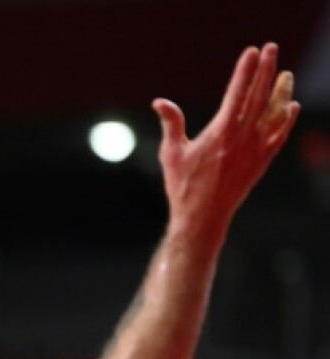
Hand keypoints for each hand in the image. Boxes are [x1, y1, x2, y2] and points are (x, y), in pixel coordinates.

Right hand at [154, 43, 297, 240]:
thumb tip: (159, 102)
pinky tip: (291, 107)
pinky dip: (286, 120)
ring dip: (281, 91)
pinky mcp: (261, 161)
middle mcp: (242, 138)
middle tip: (271, 49)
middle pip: (259, 96)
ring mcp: (255, 149)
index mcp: (220, 132)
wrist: (202, 217)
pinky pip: (279, 136)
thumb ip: (171, 123)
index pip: (237, 93)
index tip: (251, 52)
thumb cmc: (183, 186)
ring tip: (286, 74)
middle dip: (266, 70)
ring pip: (274, 114)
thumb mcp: (172, 153)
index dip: (245, 71)